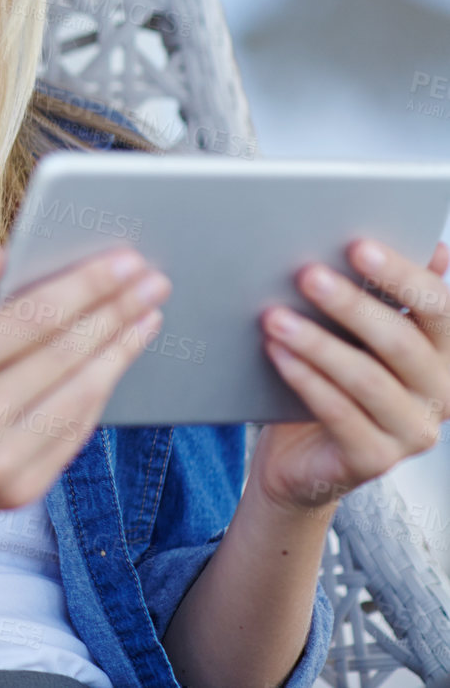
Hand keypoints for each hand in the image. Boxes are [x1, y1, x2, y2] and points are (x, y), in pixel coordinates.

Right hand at [0, 245, 169, 528]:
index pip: (30, 318)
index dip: (84, 286)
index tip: (123, 261)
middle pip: (65, 353)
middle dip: (116, 311)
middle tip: (151, 280)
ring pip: (81, 394)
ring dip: (121, 350)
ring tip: (146, 315)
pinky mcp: (21, 489)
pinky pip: (75, 432)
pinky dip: (102, 392)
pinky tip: (116, 360)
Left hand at [252, 239, 449, 513]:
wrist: (299, 457)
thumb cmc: (330, 380)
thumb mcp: (358, 335)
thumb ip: (389, 296)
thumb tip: (434, 249)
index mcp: (445, 353)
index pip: (438, 307)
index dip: (401, 275)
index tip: (357, 245)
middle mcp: (441, 393)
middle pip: (400, 341)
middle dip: (351, 304)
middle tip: (306, 273)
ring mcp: (412, 432)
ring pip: (366, 379)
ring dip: (317, 343)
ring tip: (274, 316)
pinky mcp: (375, 460)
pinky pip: (339, 414)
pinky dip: (305, 379)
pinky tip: (276, 352)